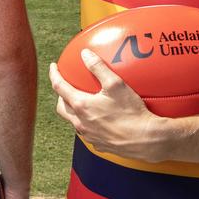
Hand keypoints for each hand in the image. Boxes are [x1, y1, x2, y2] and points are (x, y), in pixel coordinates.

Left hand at [48, 49, 168, 161]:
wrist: (145, 140)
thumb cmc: (131, 112)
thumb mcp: (115, 84)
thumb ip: (98, 67)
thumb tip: (85, 54)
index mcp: (81, 106)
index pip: (59, 87)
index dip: (54, 74)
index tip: (53, 67)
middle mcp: (81, 122)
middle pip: (62, 107)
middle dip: (60, 95)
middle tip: (65, 86)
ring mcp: (89, 135)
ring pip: (74, 121)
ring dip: (73, 110)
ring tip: (81, 101)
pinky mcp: (99, 144)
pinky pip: (87, 131)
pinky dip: (87, 122)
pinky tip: (98, 118)